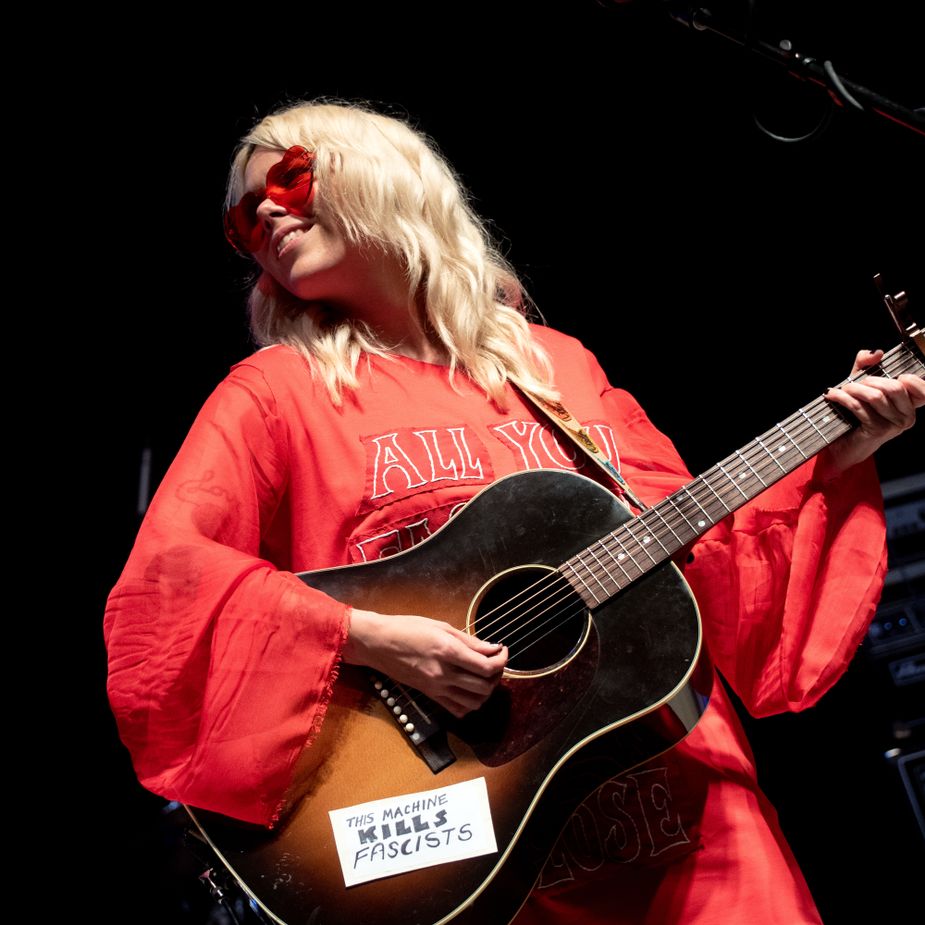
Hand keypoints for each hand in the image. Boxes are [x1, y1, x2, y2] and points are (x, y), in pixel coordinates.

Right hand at [342, 609, 507, 716]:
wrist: (378, 643)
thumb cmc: (406, 628)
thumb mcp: (441, 626)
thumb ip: (469, 640)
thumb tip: (492, 648)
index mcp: (447, 651)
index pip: (486, 666)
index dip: (502, 660)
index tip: (503, 650)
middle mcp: (443, 673)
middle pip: (484, 686)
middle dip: (497, 675)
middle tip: (496, 662)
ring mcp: (436, 688)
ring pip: (474, 703)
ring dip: (486, 692)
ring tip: (485, 676)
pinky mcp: (429, 695)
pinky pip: (457, 710)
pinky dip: (469, 704)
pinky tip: (469, 690)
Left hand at [823, 349, 924, 472]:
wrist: (844, 445)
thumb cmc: (855, 413)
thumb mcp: (862, 384)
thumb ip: (867, 365)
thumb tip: (877, 353)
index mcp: (911, 405)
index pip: (923, 389)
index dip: (909, 378)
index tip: (890, 375)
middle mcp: (908, 416)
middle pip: (895, 387)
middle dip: (870, 380)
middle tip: (853, 383)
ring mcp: (895, 425)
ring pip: (876, 396)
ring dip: (854, 388)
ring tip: (842, 389)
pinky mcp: (878, 430)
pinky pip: (859, 407)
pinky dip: (842, 398)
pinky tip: (832, 395)